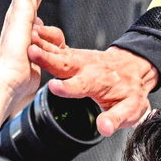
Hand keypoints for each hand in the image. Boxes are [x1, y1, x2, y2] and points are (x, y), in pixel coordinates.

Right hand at [30, 31, 157, 136]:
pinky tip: (31, 31)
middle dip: (47, 58)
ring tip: (26, 37)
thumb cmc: (130, 89)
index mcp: (98, 82)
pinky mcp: (71, 55)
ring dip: (42, 44)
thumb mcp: (130, 109)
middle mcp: (86, 67)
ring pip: (58, 51)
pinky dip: (44, 37)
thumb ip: (116, 118)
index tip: (54, 86)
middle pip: (64, 63)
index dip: (67, 87)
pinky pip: (56, 45)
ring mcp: (78, 59)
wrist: (133, 68)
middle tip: (31, 52)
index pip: (81, 86)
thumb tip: (104, 128)